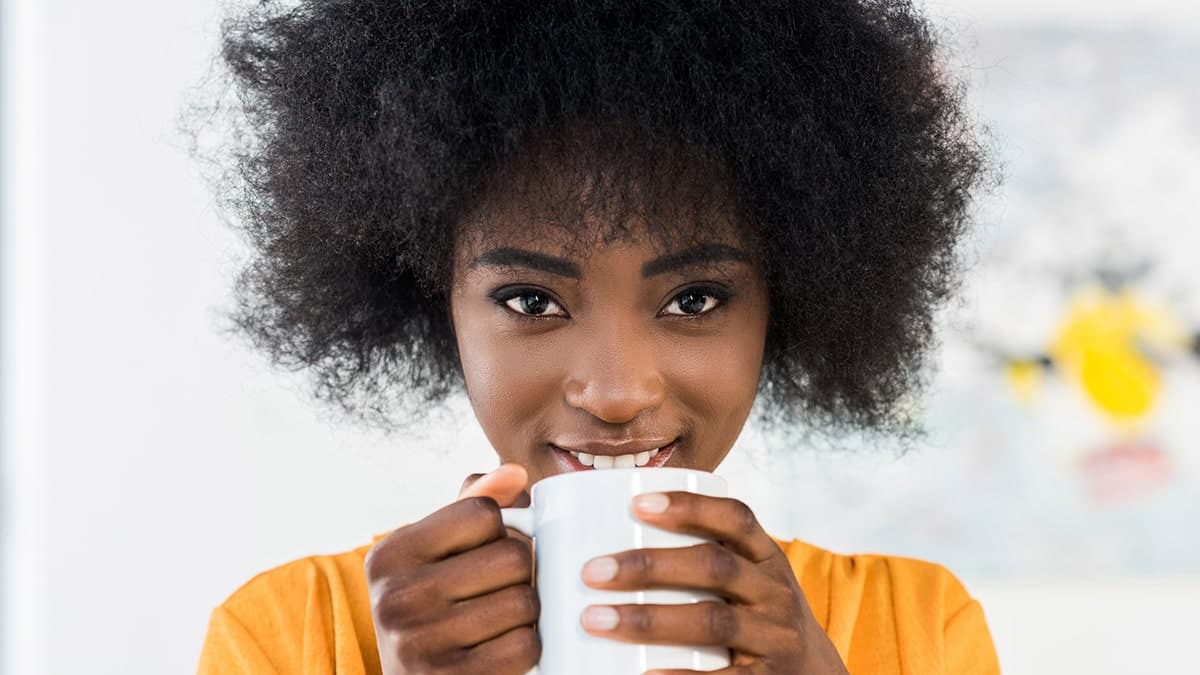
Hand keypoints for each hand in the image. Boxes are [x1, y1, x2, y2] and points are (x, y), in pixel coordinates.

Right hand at [364, 464, 539, 673]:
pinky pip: (524, 647)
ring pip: (524, 602)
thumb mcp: (435, 552)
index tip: (483, 554)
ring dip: (526, 612)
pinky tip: (502, 647)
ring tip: (501, 619)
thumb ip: (472, 504)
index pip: (483, 513)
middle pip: (512, 556)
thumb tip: (515, 474)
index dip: (499, 532)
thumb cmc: (432, 607)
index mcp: (391, 553)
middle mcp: (397, 597)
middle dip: (519, 573)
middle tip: (500, 590)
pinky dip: (527, 647)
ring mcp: (420, 644)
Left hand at [578, 492, 847, 673]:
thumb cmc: (757, 623)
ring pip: (711, 620)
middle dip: (649, 565)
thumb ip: (701, 562)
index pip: (736, 518)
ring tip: (596, 619)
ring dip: (648, 618)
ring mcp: (775, 639)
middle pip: (714, 568)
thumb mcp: (749, 583)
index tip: (637, 503)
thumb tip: (611, 545)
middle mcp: (776, 594)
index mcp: (767, 560)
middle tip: (593, 572)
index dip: (689, 505)